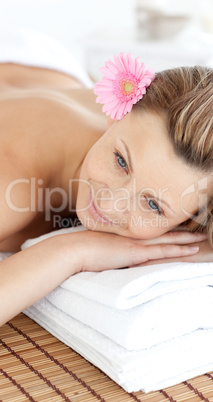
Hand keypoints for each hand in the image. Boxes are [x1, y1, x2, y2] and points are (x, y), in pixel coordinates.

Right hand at [71, 230, 204, 271]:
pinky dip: (179, 251)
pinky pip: (164, 252)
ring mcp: (137, 242)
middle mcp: (135, 235)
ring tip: (203, 238)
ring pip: (169, 239)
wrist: (73, 249)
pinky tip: (192, 251)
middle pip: (164, 231)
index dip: (166, 227)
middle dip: (183, 230)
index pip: (151, 229)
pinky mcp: (137, 253)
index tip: (178, 225)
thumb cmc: (81, 248)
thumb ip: (108, 246)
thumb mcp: (97, 245)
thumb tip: (111, 250)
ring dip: (187, 239)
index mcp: (126, 232)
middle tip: (199, 228)